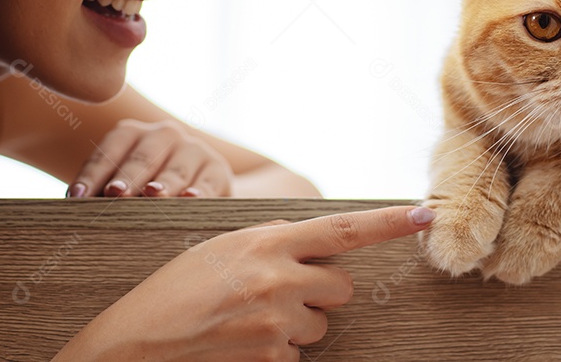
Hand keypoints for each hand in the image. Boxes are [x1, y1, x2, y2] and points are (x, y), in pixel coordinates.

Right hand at [51, 205, 435, 361]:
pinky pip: (297, 357)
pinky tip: (239, 345)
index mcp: (265, 241)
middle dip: (321, 292)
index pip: (343, 229)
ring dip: (295, 325)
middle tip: (276, 294)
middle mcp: (277, 278)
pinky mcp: (272, 360)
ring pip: (320, 325)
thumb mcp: (219, 249)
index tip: (426, 212)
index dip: (389, 222)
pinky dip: (275, 354)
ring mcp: (277, 323)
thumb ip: (268, 242)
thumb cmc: (173, 291)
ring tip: (245, 322)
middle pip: (341, 287)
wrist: (134, 343)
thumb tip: (310, 246)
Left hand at [66, 118, 233, 198]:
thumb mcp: (126, 184)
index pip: (109, 151)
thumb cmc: (147, 190)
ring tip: (152, 195)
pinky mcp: (217, 170)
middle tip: (115, 194)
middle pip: (143, 156)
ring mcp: (194, 149)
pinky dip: (199, 191)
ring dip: (163, 183)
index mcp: (133, 133)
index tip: (77, 198)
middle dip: (128, 176)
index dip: (93, 174)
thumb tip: (74, 210)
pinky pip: (207, 181)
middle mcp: (164, 134)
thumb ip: (104, 192)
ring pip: (175, 168)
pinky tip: (189, 199)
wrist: (199, 188)